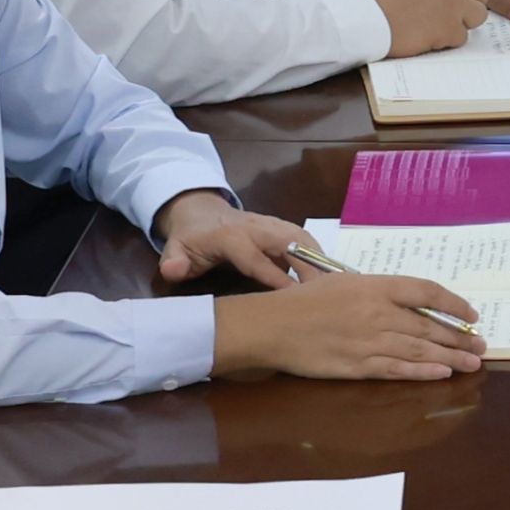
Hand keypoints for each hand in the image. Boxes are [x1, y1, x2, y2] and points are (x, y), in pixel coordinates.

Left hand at [154, 195, 315, 287]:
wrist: (200, 212)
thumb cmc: (191, 238)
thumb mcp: (175, 249)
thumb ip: (174, 261)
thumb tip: (174, 270)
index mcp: (231, 236)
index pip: (256, 258)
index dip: (275, 277)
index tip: (293, 297)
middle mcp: (257, 227)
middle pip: (289, 242)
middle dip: (309, 265)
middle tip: (328, 292)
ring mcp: (271, 224)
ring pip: (302, 237)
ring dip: (320, 259)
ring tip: (335, 285)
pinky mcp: (281, 228)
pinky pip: (305, 239)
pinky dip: (318, 255)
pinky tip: (327, 276)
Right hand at [213, 267, 488, 381]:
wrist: (273, 325)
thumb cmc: (303, 300)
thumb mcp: (341, 281)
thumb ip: (374, 291)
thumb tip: (403, 300)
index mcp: (374, 286)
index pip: (425, 292)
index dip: (453, 303)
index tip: (471, 314)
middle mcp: (378, 312)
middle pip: (429, 326)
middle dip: (459, 337)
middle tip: (481, 345)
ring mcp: (370, 340)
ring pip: (419, 350)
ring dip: (451, 357)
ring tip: (473, 362)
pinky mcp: (359, 365)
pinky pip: (398, 369)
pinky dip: (423, 371)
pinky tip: (443, 373)